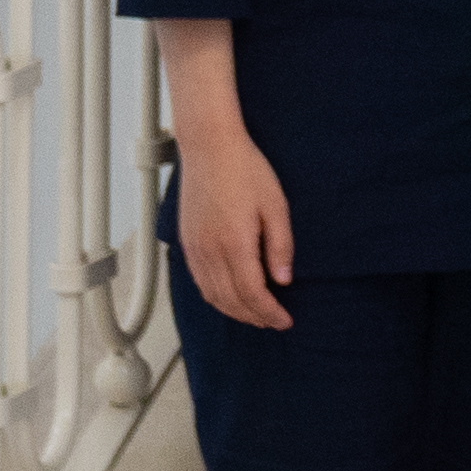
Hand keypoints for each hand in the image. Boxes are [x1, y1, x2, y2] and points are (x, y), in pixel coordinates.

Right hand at [176, 124, 297, 331]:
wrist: (209, 148)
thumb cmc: (245, 171)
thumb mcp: (276, 206)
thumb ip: (280, 246)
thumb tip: (283, 280)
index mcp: (234, 243)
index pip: (252, 293)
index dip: (269, 312)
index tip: (285, 320)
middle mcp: (209, 250)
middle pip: (230, 300)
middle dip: (254, 316)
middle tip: (274, 322)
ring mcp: (194, 248)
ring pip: (211, 294)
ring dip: (233, 311)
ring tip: (255, 315)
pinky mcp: (186, 242)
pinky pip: (198, 281)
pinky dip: (215, 297)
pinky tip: (229, 297)